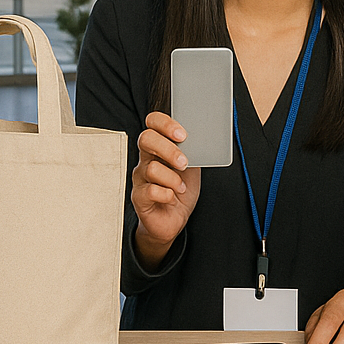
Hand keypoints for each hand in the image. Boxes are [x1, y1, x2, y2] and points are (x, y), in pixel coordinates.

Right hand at [130, 111, 201, 268]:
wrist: (174, 220)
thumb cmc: (181, 190)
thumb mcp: (192, 167)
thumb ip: (192, 152)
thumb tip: (204, 137)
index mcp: (158, 147)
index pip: (152, 123)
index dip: (164, 124)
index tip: (182, 134)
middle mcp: (145, 159)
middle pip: (146, 139)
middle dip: (168, 149)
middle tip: (184, 162)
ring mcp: (140, 178)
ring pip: (152, 168)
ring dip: (173, 179)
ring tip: (181, 187)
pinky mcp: (139, 197)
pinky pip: (151, 191)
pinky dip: (167, 194)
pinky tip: (172, 197)